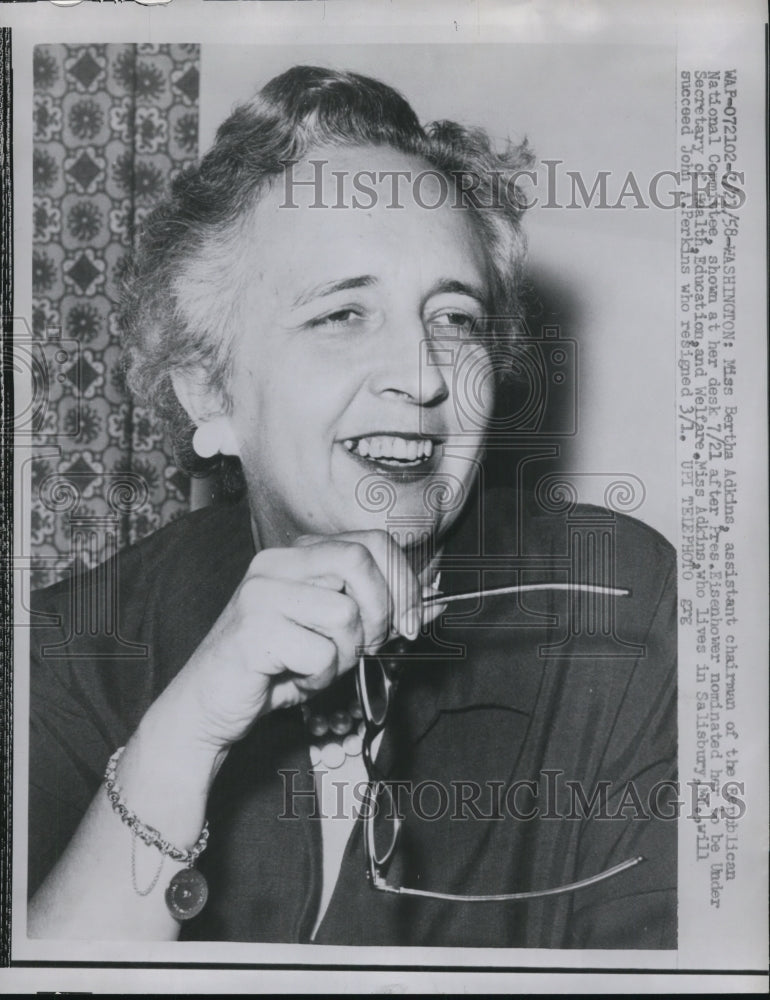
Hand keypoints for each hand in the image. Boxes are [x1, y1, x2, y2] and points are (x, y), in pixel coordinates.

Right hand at [167, 529, 436, 752]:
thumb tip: (434, 606)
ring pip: (345, 613)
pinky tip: (294, 679)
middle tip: (367, 648)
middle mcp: (276, 563)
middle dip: (380, 613)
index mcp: (297, 555)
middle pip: (359, 562)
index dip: (403, 582)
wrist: (208, 706)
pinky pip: (321, 652)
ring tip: (315, 667)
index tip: (410, 623)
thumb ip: (378, 616)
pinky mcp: (253, 630)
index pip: (372, 542)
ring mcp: (260, 593)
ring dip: (344, 655)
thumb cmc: (275, 668)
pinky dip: (319, 677)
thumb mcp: (335, 635)